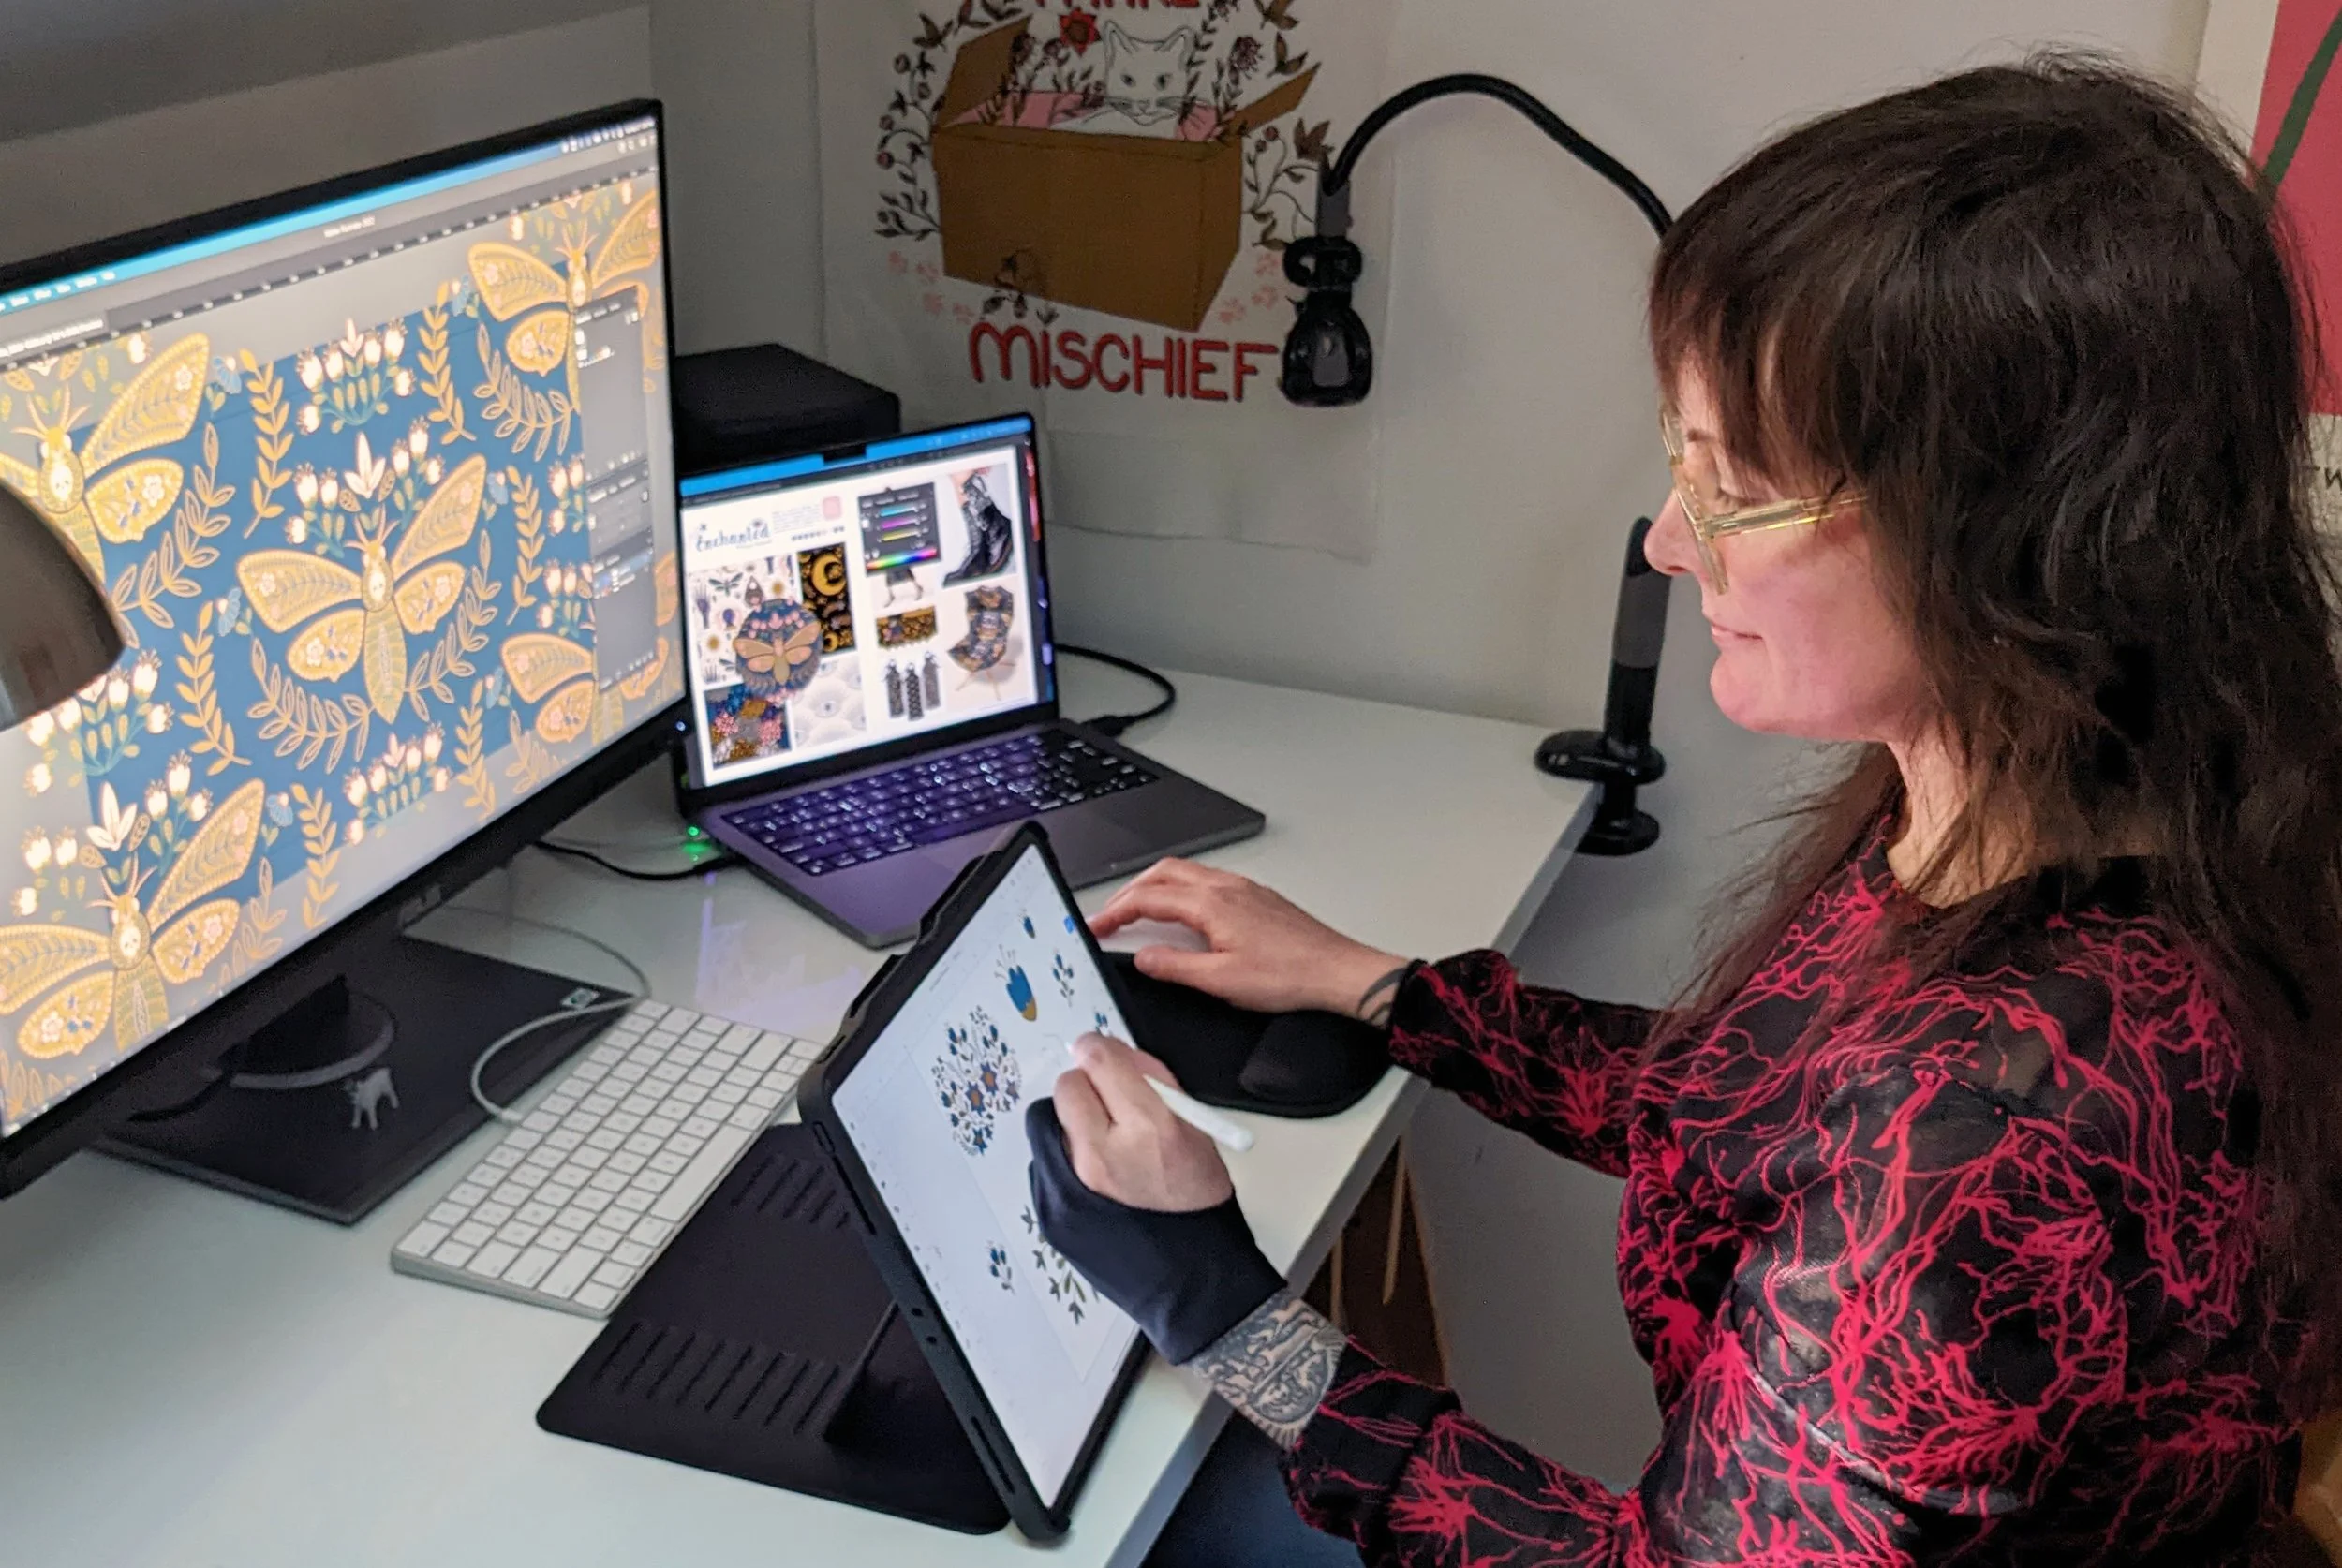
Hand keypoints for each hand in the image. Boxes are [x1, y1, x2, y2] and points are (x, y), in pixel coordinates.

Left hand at [1027, 1044, 1284, 1364]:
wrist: (1191, 1283)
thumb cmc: (1199, 1207)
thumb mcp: (1197, 1131)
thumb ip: (1155, 1085)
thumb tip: (1115, 1054)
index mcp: (1149, 1129)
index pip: (1101, 1061)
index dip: (1098, 1050)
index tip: (1097, 1053)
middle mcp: (1104, 1156)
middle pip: (1067, 1088)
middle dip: (1085, 1089)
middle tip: (1105, 1105)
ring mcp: (1071, 1188)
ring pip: (1048, 1125)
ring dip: (1071, 1125)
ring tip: (1102, 1148)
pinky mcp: (1051, 1213)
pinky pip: (1044, 1164)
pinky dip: (1064, 1162)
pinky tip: (1094, 1182)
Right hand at [1091, 859, 1409, 1019]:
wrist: (1336, 971)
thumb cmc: (1290, 975)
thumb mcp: (1221, 981)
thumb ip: (1175, 966)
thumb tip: (1144, 957)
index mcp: (1211, 904)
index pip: (1148, 899)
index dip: (1115, 912)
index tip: (1096, 927)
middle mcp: (1225, 887)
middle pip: (1162, 874)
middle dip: (1129, 892)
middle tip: (1110, 915)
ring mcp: (1242, 888)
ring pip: (1185, 873)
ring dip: (1155, 887)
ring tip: (1138, 911)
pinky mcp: (1256, 896)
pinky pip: (1206, 880)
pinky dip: (1181, 890)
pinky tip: (1184, 912)